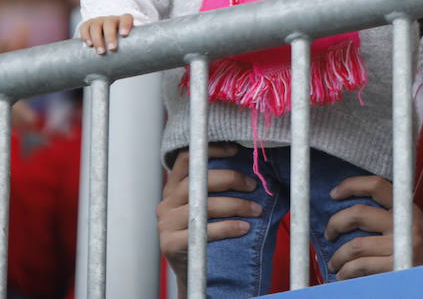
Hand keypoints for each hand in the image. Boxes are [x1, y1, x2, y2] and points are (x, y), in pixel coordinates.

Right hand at [79, 14, 132, 54]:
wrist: (104, 35)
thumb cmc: (120, 43)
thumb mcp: (126, 45)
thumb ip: (130, 52)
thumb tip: (138, 68)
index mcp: (123, 21)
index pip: (126, 18)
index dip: (126, 25)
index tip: (125, 35)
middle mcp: (110, 20)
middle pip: (110, 23)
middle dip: (110, 36)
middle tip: (112, 49)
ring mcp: (99, 21)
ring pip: (96, 26)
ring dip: (98, 39)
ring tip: (101, 52)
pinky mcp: (88, 24)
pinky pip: (85, 27)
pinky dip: (85, 35)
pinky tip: (88, 44)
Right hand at [156, 143, 260, 278]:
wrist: (191, 273)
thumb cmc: (204, 235)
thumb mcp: (203, 207)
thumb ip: (212, 189)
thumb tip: (248, 169)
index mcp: (173, 188)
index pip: (186, 158)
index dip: (211, 150)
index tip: (235, 149)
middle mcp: (166, 202)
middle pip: (199, 180)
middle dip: (231, 179)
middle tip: (252, 186)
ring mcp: (166, 224)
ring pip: (205, 206)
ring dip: (236, 205)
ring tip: (256, 210)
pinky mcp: (171, 244)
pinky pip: (204, 231)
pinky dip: (228, 228)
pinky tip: (244, 228)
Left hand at [325, 175, 422, 279]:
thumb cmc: (422, 254)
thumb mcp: (411, 226)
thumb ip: (388, 216)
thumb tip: (349, 213)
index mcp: (407, 209)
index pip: (377, 186)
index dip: (352, 185)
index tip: (334, 193)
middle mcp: (405, 225)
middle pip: (359, 213)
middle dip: (336, 223)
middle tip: (330, 233)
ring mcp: (401, 247)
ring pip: (356, 245)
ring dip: (338, 255)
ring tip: (335, 262)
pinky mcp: (396, 267)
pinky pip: (361, 266)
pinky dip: (347, 271)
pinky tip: (344, 274)